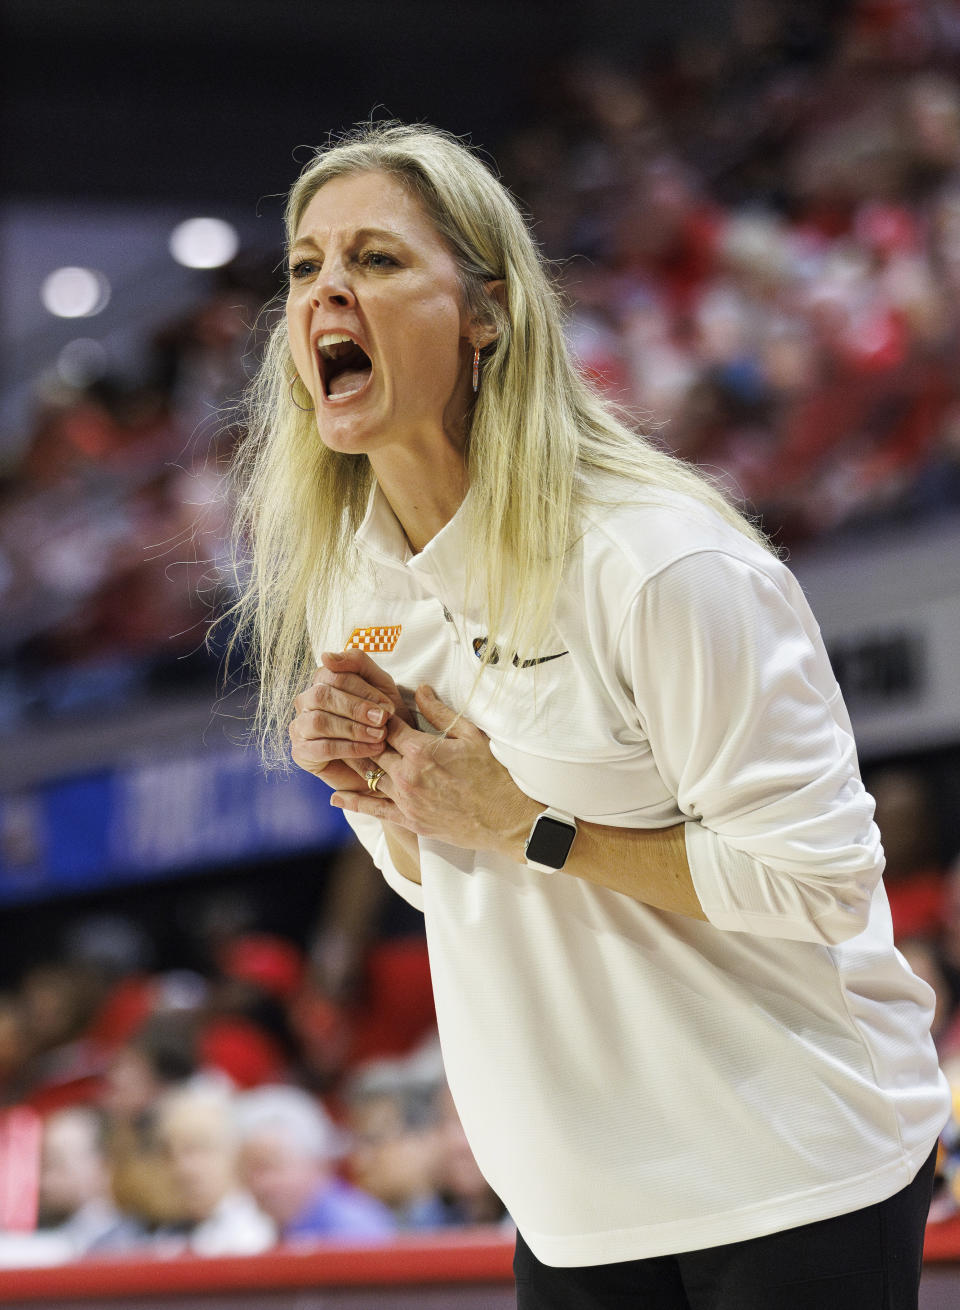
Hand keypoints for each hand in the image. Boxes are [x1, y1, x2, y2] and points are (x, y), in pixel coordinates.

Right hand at [290, 650, 413, 791]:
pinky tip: (371, 750)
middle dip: (356, 708)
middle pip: (322, 696)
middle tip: (383, 720)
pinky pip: (322, 748)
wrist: (385, 759)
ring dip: (354, 729)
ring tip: (380, 736)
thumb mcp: (379, 685)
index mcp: (322, 681)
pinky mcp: (301, 753)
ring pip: (319, 721)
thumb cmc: (381, 718)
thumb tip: (325, 656)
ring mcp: (300, 727)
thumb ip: (358, 663)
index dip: (362, 689)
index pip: (332, 675)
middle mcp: (306, 701)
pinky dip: (351, 749)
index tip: (388, 706)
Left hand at [330, 684, 539, 857]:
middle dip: (362, 737)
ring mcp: (407, 800)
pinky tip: (337, 798)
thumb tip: (420, 688)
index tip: (371, 709)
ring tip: (338, 753)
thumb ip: (440, 712)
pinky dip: (354, 802)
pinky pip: (375, 810)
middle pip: (372, 749)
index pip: (387, 726)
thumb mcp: (470, 736)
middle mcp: (408, 774)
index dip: (377, 716)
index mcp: (422, 750)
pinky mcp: (410, 820)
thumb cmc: (493, 775)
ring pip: (368, 777)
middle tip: (346, 726)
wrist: (505, 819)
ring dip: (355, 764)